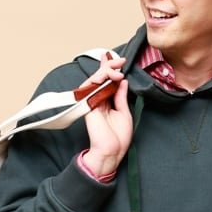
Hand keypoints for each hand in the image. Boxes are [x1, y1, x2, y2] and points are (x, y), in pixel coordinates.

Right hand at [80, 53, 131, 176]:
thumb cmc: (118, 137)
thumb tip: (122, 81)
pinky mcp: (87, 104)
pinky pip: (90, 86)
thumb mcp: (124, 112)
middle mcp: (97, 100)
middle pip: (100, 77)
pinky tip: (112, 76)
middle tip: (121, 61)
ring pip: (95, 79)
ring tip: (118, 70)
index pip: (107, 81)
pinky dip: (100, 78)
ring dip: (107, 70)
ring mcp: (91, 101)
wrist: (112, 151)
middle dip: (110, 66)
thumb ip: (121, 96)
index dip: (111, 69)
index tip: (120, 60)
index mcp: (106, 102)